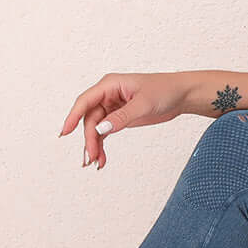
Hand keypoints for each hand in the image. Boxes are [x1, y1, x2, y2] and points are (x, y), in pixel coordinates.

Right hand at [58, 72, 190, 169]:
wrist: (182, 95)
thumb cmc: (165, 90)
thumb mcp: (144, 103)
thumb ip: (123, 116)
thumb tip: (101, 129)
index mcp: (110, 85)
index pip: (85, 101)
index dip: (73, 117)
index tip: (65, 133)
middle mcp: (107, 95)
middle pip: (89, 119)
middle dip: (89, 139)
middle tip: (92, 158)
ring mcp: (112, 107)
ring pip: (95, 128)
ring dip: (94, 145)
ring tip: (97, 163)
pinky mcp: (119, 118)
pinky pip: (104, 132)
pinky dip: (102, 145)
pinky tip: (102, 159)